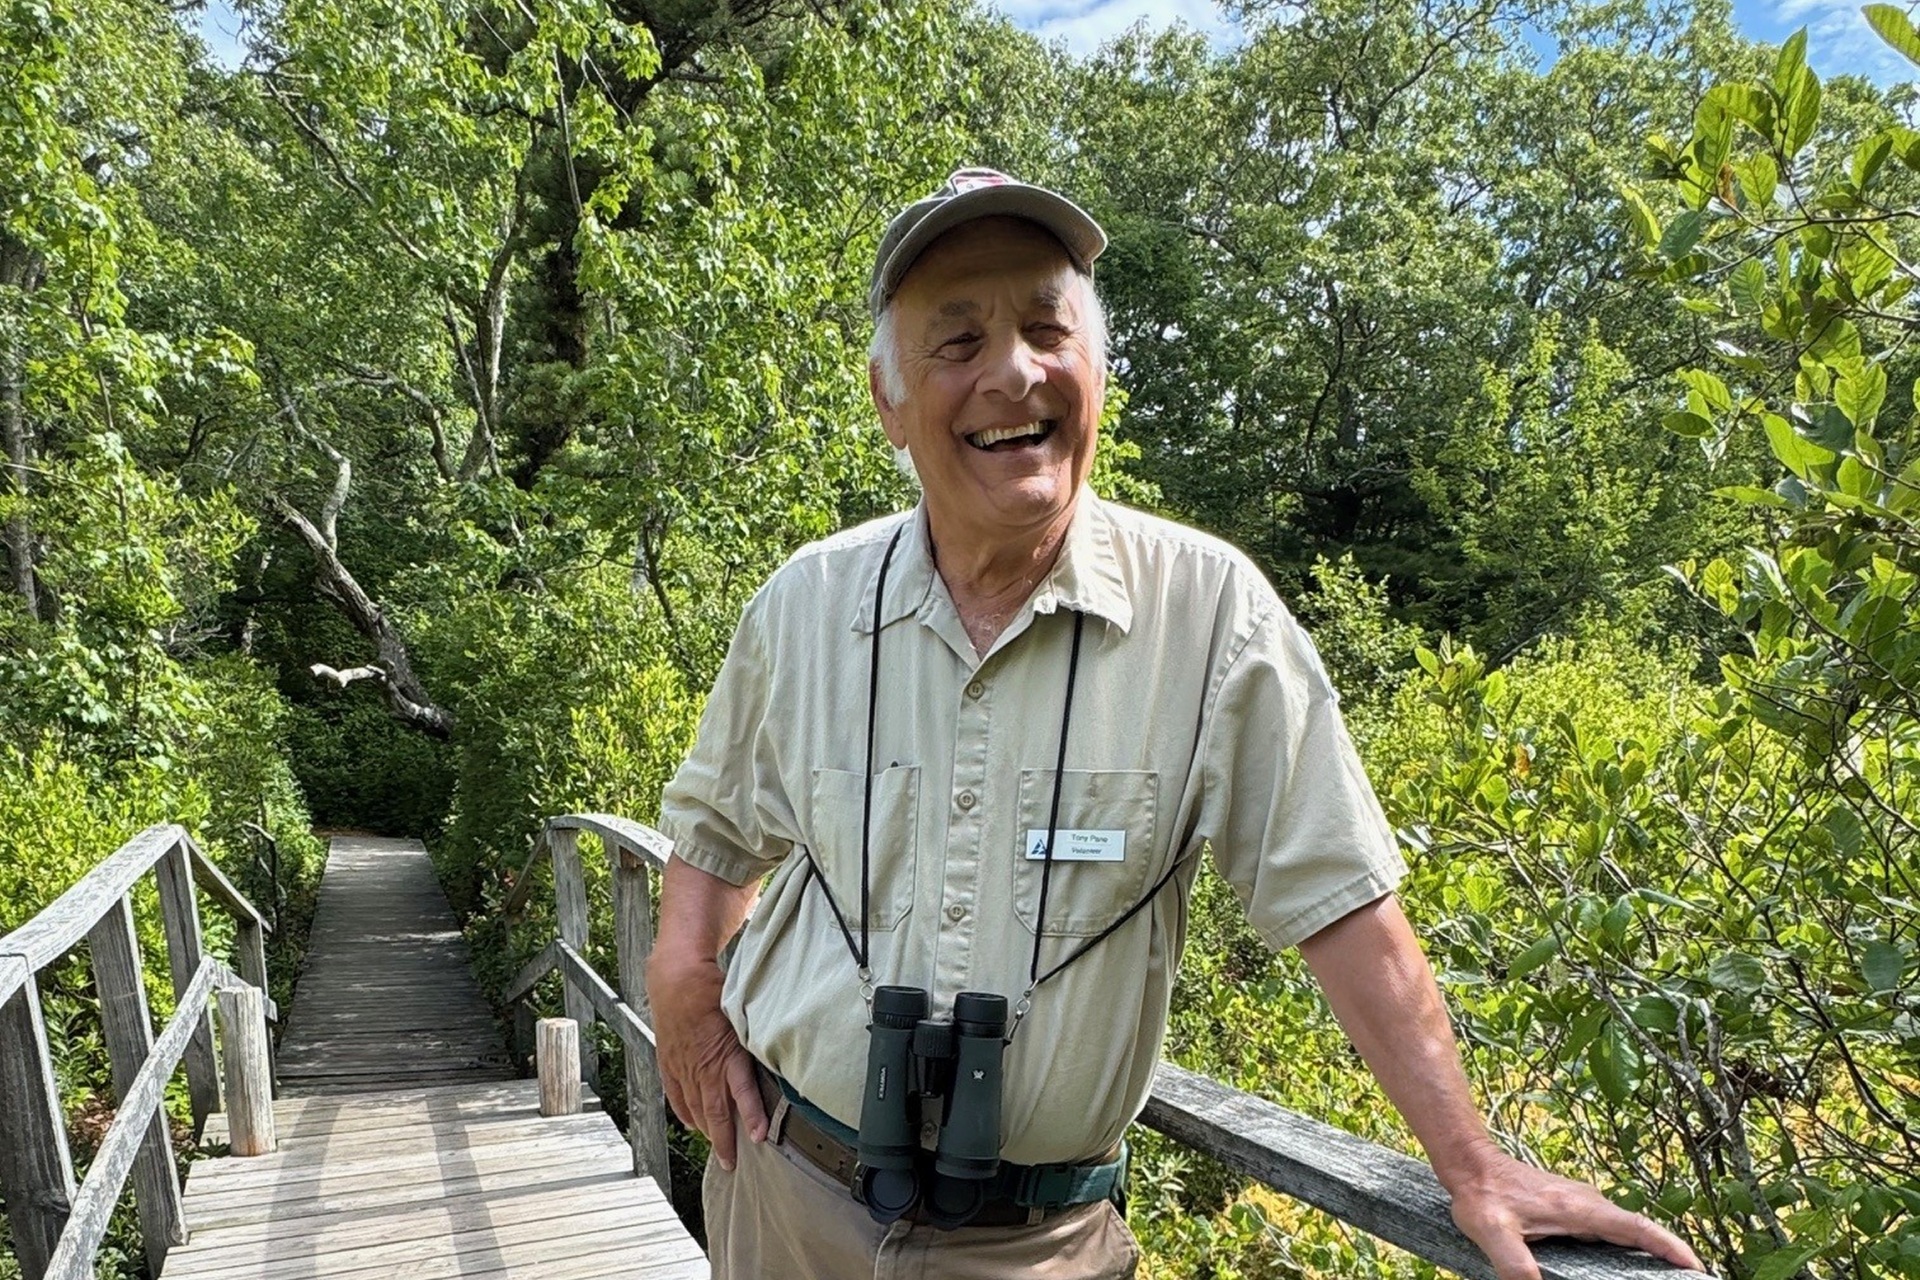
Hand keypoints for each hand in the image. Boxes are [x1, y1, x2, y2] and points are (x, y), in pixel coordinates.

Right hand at [645, 946, 766, 1171]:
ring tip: (718, 1149)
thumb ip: (757, 1035)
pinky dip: (685, 1112)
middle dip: (725, 1140)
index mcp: (726, 1053)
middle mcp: (703, 1066)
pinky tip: (693, 1124)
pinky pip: (676, 1095)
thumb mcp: (742, 1011)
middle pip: (715, 1111)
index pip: (741, 1093)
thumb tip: (782, 1049)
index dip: (752, 1116)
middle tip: (731, 1163)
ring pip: (696, 1107)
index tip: (760, 1137)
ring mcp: (683, 1067)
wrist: (676, 978)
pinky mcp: (669, 1063)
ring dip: (707, 1131)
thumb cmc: (713, 990)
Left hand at [1443, 1146, 1707, 1279]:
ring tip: (1661, 1277)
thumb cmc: (1481, 1194)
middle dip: (1664, 1255)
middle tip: (1687, 1279)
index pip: (1635, 1227)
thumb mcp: (1492, 1232)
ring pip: (1621, 1232)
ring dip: (1643, 1252)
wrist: (1470, 1163)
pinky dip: (1622, 1248)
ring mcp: (1580, 1204)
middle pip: (1637, 1232)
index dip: (1668, 1245)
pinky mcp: (1571, 1208)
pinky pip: (1606, 1231)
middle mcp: (1587, 1203)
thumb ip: (1513, 1264)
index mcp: (1579, 1208)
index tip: (1695, 1264)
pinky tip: (1620, 1268)